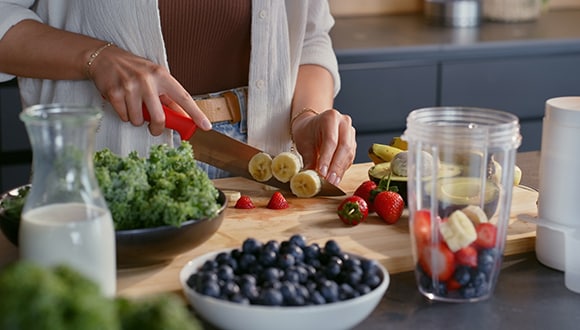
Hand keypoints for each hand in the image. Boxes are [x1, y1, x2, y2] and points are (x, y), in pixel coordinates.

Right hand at [88, 45, 211, 134]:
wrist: (105, 58)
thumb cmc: (135, 70)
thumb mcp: (156, 78)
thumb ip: (168, 97)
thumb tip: (183, 117)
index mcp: (162, 76)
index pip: (183, 97)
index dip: (196, 113)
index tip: (206, 126)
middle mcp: (147, 80)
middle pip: (159, 117)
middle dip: (157, 128)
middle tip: (154, 129)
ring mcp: (130, 86)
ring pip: (138, 120)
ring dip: (137, 119)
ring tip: (134, 106)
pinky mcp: (114, 93)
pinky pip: (124, 117)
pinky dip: (124, 115)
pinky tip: (123, 102)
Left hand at [291, 109, 355, 184]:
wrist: (312, 127)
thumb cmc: (307, 132)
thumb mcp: (304, 144)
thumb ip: (309, 160)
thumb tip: (309, 177)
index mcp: (330, 117)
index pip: (331, 140)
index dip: (327, 158)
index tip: (322, 173)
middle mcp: (344, 123)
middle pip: (344, 147)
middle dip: (336, 166)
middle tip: (330, 180)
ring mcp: (351, 133)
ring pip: (349, 153)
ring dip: (340, 170)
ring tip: (333, 182)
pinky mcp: (353, 143)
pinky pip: (350, 158)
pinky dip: (343, 169)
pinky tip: (336, 178)